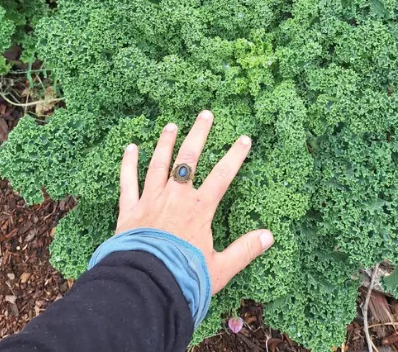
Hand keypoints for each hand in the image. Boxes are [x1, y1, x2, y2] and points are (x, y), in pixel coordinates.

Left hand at [116, 110, 272, 292]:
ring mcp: (151, 200)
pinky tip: (130, 147)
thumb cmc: (185, 276)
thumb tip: (270, 235)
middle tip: (205, 114)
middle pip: (188, 159)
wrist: (147, 283)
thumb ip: (245, 250)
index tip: (244, 138)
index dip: (235, 156)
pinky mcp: (129, 209)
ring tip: (171, 125)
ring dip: (165, 143)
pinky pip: (128, 181)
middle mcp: (176, 197)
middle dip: (198, 135)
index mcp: (200, 209)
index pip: (223, 176)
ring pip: (158, 164)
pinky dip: (128, 164)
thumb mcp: (222, 267)